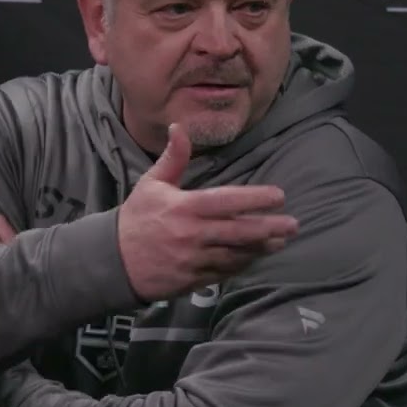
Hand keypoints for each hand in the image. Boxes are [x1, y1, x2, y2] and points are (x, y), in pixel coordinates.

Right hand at [118, 123, 298, 301]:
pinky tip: (256, 256)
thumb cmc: (136, 218)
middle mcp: (191, 235)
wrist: (113, 261)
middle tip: (294, 224)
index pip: (227, 201)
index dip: (255, 198)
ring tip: (281, 241)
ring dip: (261, 248)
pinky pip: (224, 272)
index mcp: (184, 208)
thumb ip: (172, 158)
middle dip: (269, 228)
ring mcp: (193, 260)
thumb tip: (179, 127)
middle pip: (239, 231)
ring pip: (236, 254)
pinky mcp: (192, 279)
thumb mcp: (151, 184)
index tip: (279, 196)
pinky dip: (242, 264)